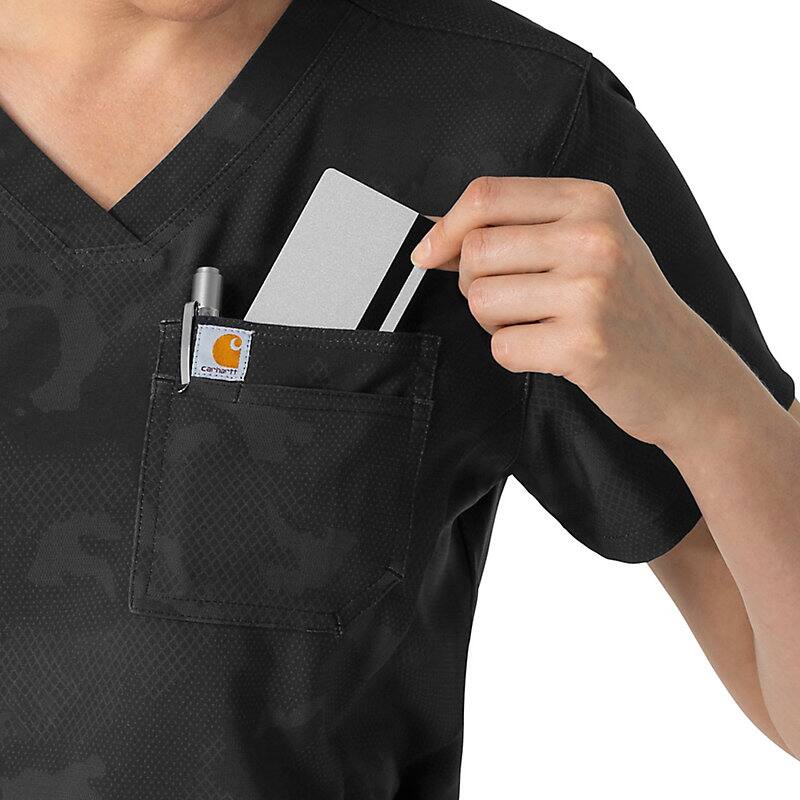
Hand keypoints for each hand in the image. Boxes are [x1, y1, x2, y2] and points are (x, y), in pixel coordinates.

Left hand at [410, 176, 751, 450]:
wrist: (688, 374)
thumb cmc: (628, 309)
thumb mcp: (590, 245)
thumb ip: (521, 229)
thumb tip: (435, 233)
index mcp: (591, 201)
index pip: (487, 195)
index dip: (445, 227)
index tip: (429, 255)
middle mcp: (593, 238)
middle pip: (475, 251)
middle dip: (473, 284)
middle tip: (511, 302)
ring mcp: (590, 291)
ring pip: (481, 300)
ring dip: (494, 322)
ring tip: (539, 325)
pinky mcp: (582, 345)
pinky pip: (501, 347)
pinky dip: (515, 355)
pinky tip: (552, 352)